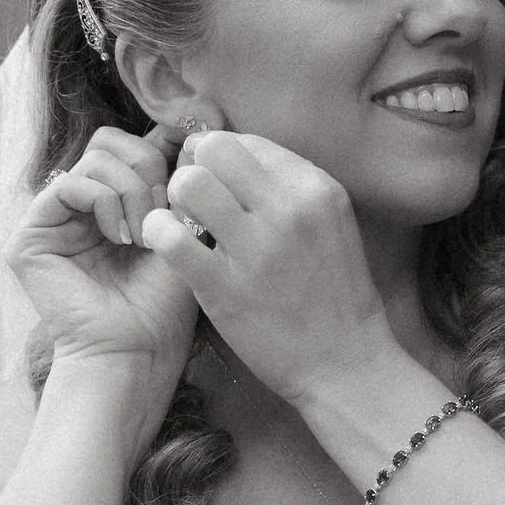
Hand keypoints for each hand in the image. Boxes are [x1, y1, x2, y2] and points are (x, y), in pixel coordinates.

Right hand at [5, 120, 199, 403]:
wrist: (138, 352)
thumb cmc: (166, 305)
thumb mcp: (183, 231)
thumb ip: (179, 182)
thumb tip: (186, 128)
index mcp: (115, 203)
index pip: (132, 143)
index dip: (162, 142)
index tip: (190, 150)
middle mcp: (81, 206)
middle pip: (110, 140)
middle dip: (147, 166)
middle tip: (164, 212)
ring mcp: (53, 219)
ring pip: (95, 158)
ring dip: (132, 191)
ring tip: (144, 234)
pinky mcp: (30, 236)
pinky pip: (69, 183)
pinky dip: (103, 201)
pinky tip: (120, 236)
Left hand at [141, 131, 391, 405]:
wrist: (345, 363)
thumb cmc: (334, 293)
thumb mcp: (331, 223)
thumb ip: (289, 188)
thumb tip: (236, 156)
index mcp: (316, 188)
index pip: (245, 141)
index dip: (220, 160)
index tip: (220, 187)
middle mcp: (288, 209)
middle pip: (213, 148)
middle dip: (194, 168)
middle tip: (195, 201)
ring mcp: (257, 249)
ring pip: (188, 183)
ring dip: (176, 200)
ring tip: (185, 223)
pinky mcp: (225, 288)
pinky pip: (170, 237)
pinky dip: (159, 234)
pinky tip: (169, 247)